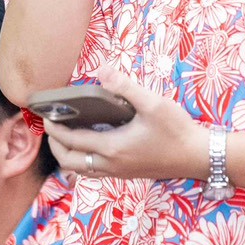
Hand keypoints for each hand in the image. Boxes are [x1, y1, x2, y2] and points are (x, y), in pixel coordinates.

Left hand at [42, 66, 207, 181]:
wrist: (198, 156)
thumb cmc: (177, 130)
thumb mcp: (153, 103)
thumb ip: (125, 87)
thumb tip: (101, 70)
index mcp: (112, 147)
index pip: (73, 141)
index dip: (56, 130)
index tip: (46, 117)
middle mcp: (111, 164)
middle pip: (70, 162)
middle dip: (56, 146)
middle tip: (51, 128)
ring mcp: (119, 173)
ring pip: (81, 171)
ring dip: (68, 156)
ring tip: (65, 138)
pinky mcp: (128, 174)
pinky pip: (94, 172)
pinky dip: (83, 162)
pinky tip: (90, 147)